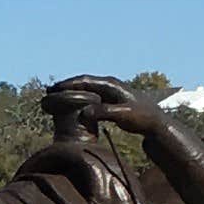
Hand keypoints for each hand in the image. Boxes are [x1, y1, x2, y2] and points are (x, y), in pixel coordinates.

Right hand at [50, 77, 165, 138]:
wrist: (154, 122)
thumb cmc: (141, 118)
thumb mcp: (122, 115)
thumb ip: (104, 112)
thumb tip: (84, 112)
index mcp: (111, 85)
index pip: (85, 81)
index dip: (68, 84)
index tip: (54, 88)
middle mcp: (109, 85)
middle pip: (83, 82)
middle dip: (66, 86)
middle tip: (48, 90)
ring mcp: (109, 92)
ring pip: (86, 89)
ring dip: (71, 92)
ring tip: (55, 96)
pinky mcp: (110, 100)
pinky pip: (90, 96)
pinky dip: (79, 98)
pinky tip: (71, 105)